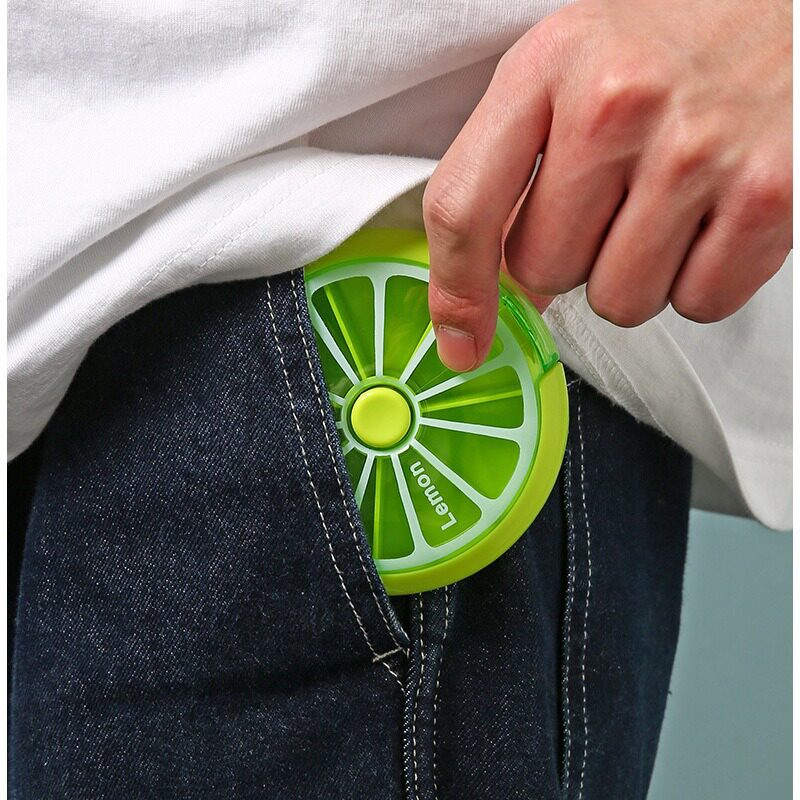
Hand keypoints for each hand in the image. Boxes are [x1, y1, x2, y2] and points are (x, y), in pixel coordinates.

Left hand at [423, 0, 791, 370]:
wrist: (793, 5)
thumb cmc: (680, 35)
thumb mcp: (574, 67)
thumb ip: (518, 169)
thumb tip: (500, 285)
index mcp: (550, 66)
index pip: (464, 207)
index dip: (456, 291)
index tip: (461, 340)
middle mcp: (618, 104)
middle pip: (546, 272)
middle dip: (574, 257)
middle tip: (617, 201)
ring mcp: (696, 152)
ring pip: (620, 301)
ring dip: (638, 274)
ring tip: (670, 204)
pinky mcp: (769, 196)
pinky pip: (698, 303)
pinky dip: (700, 280)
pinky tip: (713, 218)